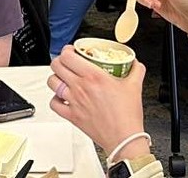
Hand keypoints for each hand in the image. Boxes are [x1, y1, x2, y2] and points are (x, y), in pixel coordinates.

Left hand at [48, 47, 148, 162]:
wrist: (124, 138)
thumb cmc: (127, 115)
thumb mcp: (135, 86)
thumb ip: (135, 70)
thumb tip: (135, 63)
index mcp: (94, 76)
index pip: (68, 56)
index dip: (67, 50)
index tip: (72, 51)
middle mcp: (80, 87)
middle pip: (56, 66)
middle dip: (60, 61)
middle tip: (67, 62)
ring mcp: (73, 101)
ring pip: (52, 83)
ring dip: (56, 78)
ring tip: (63, 78)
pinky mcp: (71, 115)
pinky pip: (54, 104)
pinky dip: (55, 99)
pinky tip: (62, 97)